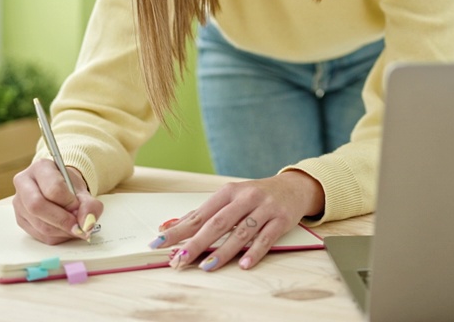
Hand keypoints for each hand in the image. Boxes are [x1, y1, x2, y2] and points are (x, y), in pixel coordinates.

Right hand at [12, 158, 103, 243]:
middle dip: (62, 220)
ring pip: (39, 224)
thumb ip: (90, 205)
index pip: (53, 188)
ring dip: (62, 231)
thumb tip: (86, 225)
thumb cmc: (69, 187)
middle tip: (78, 226)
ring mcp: (19, 202)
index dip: (68, 202)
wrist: (61, 188)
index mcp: (41, 167)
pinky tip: (65, 231)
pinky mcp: (20, 219)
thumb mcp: (83, 191)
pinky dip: (56, 237)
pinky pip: (39, 234)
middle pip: (37, 206)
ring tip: (75, 228)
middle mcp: (24, 183)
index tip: (78, 207)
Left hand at [151, 170, 324, 271]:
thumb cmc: (255, 195)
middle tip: (180, 258)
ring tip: (206, 266)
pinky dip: (254, 251)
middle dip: (196, 242)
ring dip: (223, 251)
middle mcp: (246, 197)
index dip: (179, 229)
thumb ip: (201, 214)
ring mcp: (265, 208)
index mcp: (229, 192)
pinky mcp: (281, 220)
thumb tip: (168, 226)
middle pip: (218, 223)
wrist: (293, 187)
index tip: (160, 242)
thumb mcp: (229, 198)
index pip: (200, 214)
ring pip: (241, 232)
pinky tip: (244, 264)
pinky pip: (266, 238)